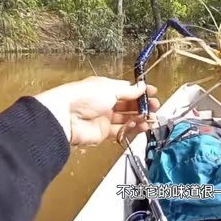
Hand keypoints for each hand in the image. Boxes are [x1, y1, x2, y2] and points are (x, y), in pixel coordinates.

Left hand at [34, 76, 159, 144]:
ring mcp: (104, 119)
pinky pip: (122, 131)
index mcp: (105, 88)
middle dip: (143, 106)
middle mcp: (105, 103)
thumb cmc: (82, 97)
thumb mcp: (110, 88)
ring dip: (140, 118)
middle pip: (129, 105)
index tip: (152, 92)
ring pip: (127, 119)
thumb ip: (129, 90)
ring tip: (152, 118)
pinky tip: (142, 126)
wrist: (65, 117)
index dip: (140, 92)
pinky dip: (133, 129)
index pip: (127, 90)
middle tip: (155, 106)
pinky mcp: (103, 133)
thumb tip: (141, 87)